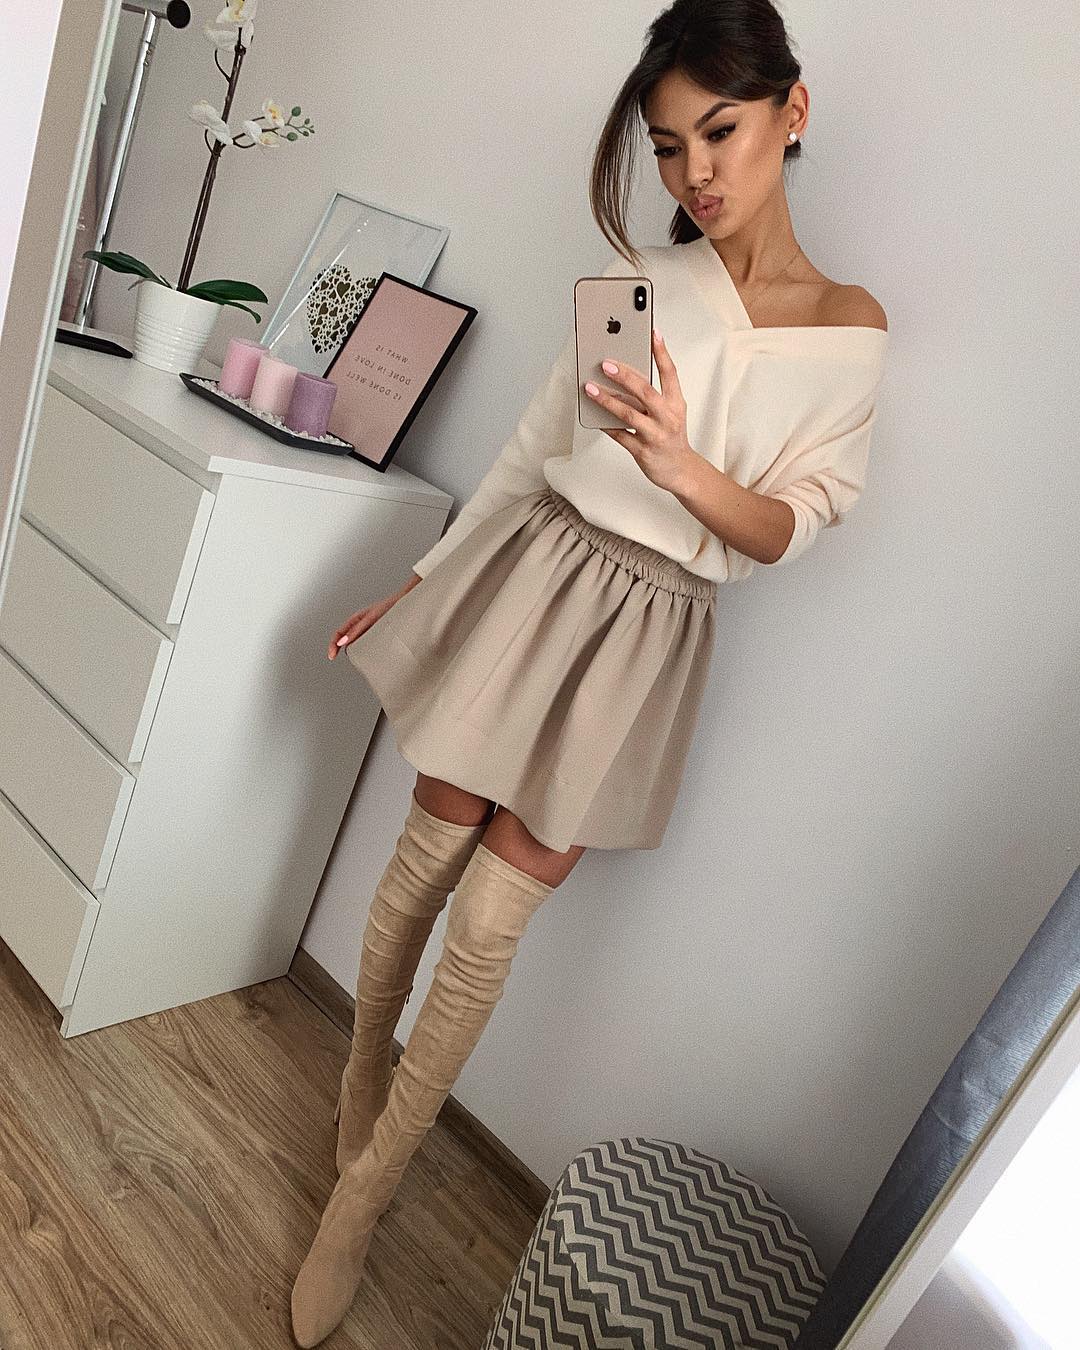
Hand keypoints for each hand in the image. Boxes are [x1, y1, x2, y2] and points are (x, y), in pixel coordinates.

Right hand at [327, 574, 420, 658]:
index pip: (338, 633)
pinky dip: (366, 650)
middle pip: (345, 640)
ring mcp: (369, 630)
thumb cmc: (389, 607)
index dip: (332, 645)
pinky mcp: (378, 634)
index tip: (332, 656)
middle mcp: (360, 625)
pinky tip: (372, 655)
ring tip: (362, 658)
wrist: (407, 605)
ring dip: (356, 651)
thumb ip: (356, 630)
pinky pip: (367, 644)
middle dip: (343, 650)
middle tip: (352, 659)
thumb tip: (342, 642)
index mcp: (355, 619)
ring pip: (356, 643)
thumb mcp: (370, 619)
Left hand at [583, 329, 696, 493]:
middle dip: (625, 376)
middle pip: (646, 392)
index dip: (661, 352)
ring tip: (590, 388)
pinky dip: (606, 425)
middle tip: (606, 363)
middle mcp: (667, 417)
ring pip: (629, 414)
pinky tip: (593, 415)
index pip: (670, 373)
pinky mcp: (643, 452)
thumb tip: (624, 375)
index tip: (652, 333)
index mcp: (676, 403)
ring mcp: (655, 435)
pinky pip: (620, 436)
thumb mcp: (671, 411)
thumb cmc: (671, 436)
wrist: (680, 470)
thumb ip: (652, 394)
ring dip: (607, 400)